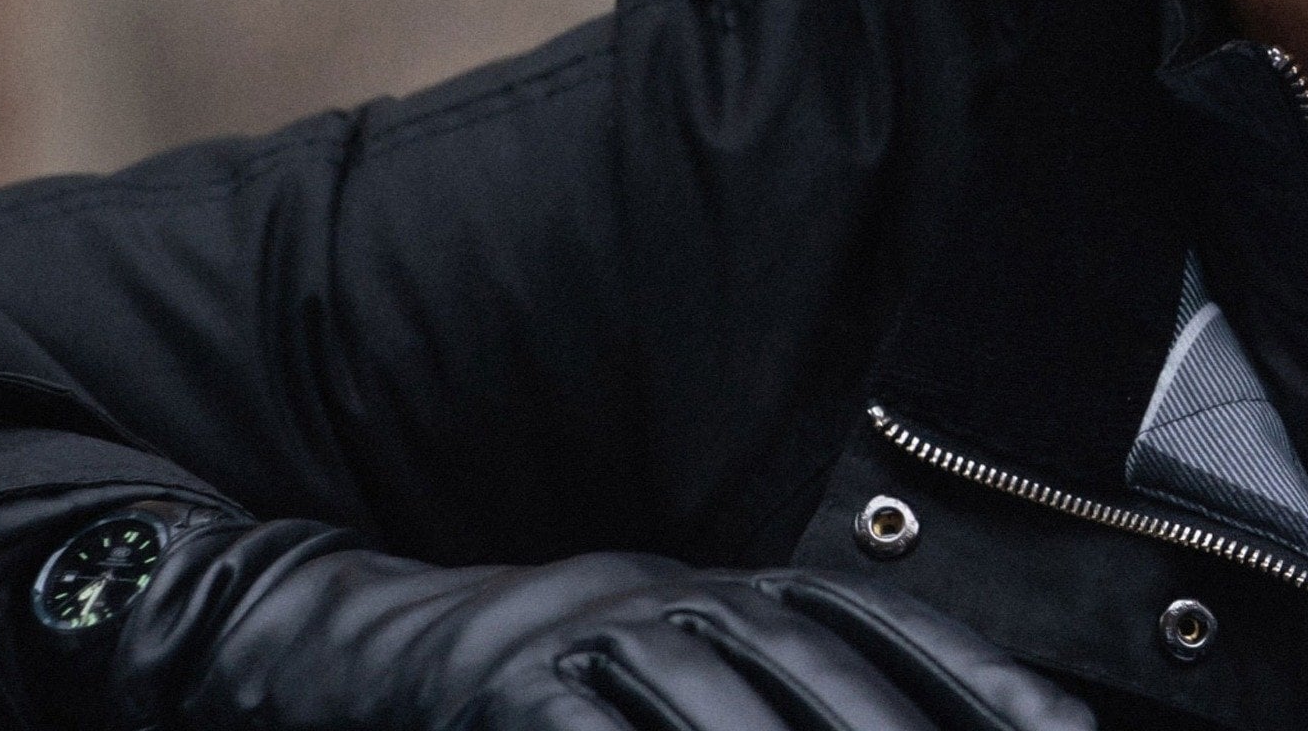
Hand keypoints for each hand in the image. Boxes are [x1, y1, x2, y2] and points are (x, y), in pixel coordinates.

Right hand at [110, 518, 1090, 730]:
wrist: (327, 640)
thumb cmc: (516, 684)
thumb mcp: (648, 670)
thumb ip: (754, 698)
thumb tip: (887, 710)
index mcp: (714, 592)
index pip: (876, 634)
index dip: (981, 684)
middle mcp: (667, 600)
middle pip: (819, 678)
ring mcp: (584, 638)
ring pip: (722, 716)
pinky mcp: (506, 687)